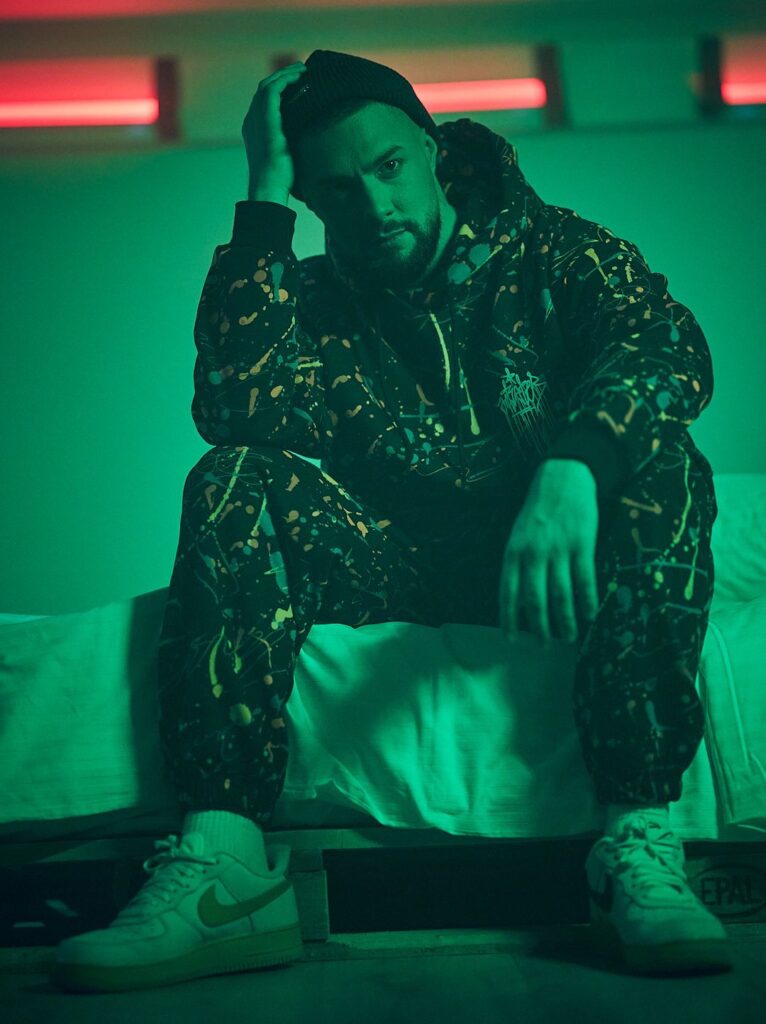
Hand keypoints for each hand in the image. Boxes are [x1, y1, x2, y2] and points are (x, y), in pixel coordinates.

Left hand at [499, 459, 599, 645]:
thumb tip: (518, 601)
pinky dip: (587, 601)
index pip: (507, 593)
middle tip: (544, 646)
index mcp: (513, 552)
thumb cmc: (537, 511)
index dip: (509, 620)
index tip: (511, 641)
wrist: (562, 478)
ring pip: (560, 594)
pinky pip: (584, 580)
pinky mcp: (582, 544)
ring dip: (565, 620)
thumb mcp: (517, 535)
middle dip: (540, 628)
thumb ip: (517, 564)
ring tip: (568, 637)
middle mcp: (533, 554)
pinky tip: (590, 615)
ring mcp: (558, 549)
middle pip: (535, 600)